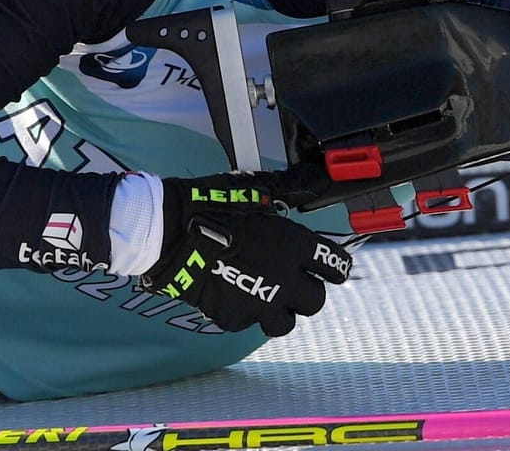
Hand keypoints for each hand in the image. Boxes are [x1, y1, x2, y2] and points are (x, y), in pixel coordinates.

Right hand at [138, 173, 351, 336]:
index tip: (332, 270)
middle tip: (292, 284)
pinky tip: (232, 294)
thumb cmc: (212, 207)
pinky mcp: (235, 318)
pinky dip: (244, 313)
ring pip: (286, 322)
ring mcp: (261, 302)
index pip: (337, 265)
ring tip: (265, 298)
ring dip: (280, 312)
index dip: (336, 267)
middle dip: (307, 293)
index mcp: (297, 246)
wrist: (171, 234)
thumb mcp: (258, 193)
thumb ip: (286, 202)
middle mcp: (286, 278)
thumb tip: (308, 187)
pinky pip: (249, 322)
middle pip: (316, 301)